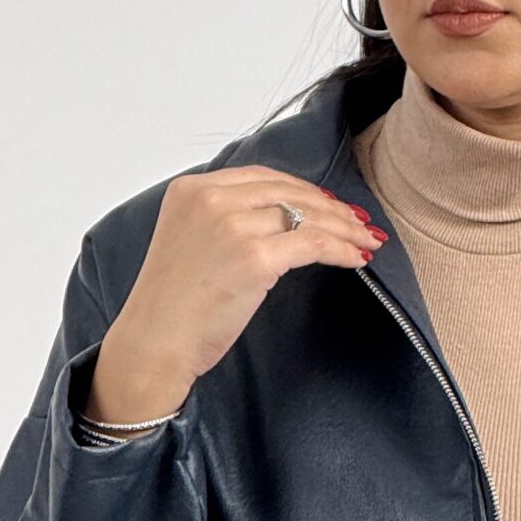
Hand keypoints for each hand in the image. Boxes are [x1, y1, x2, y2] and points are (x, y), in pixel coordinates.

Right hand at [83, 166, 386, 421]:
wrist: (155, 342)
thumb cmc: (172, 306)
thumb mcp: (191, 242)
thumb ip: (225, 220)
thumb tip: (282, 219)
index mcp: (192, 189)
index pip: (262, 177)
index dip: (302, 190)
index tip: (328, 204)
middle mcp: (211, 199)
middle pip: (289, 191)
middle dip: (331, 207)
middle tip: (359, 223)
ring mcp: (233, 225)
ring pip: (307, 214)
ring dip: (344, 227)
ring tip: (366, 240)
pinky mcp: (254, 256)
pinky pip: (314, 243)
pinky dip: (341, 249)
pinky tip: (356, 258)